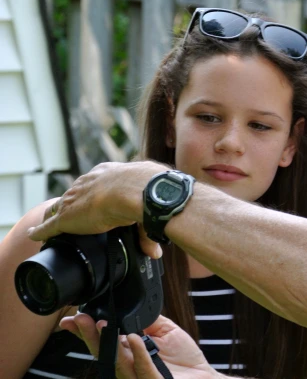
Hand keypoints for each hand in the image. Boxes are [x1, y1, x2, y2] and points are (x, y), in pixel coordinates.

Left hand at [27, 161, 167, 257]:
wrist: (135, 189)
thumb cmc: (146, 190)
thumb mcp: (147, 207)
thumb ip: (147, 229)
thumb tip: (155, 251)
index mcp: (107, 174)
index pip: (92, 184)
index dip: (91, 194)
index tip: (93, 201)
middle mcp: (87, 183)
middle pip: (72, 195)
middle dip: (70, 204)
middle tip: (71, 215)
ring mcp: (75, 199)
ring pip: (58, 208)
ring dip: (54, 217)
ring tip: (49, 226)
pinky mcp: (66, 217)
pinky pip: (48, 226)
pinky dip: (40, 232)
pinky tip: (34, 236)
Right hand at [61, 313, 219, 378]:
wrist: (204, 378)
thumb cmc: (184, 359)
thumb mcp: (165, 331)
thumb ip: (147, 320)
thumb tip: (131, 306)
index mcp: (129, 354)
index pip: (103, 342)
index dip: (87, 331)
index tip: (72, 319)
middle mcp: (129, 367)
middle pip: (103, 352)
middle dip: (89, 335)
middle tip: (79, 319)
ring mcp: (139, 376)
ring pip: (118, 362)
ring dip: (108, 342)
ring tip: (101, 324)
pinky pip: (143, 368)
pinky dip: (137, 353)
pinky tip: (134, 339)